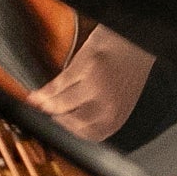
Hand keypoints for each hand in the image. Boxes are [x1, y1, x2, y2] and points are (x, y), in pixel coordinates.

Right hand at [29, 23, 152, 138]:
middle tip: (45, 117)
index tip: (57, 132)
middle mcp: (108, 105)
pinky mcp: (85, 66)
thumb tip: (75, 123)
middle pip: (72, 124)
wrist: (138, 39)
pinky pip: (59, 84)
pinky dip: (45, 91)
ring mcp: (96, 87)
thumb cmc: (130, 66)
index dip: (69, 135)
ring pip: (62, 104)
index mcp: (118, 116)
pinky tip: (39, 93)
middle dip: (55, 122)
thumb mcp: (120, 98)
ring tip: (38, 104)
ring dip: (46, 105)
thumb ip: (100, 113)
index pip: (88, 137)